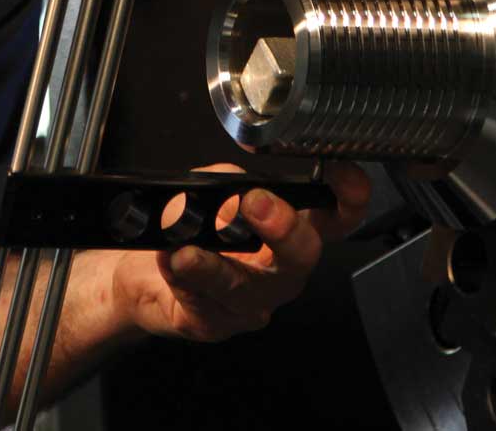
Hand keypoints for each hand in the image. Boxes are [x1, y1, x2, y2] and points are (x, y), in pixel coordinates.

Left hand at [108, 162, 371, 341]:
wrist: (145, 272)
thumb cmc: (190, 229)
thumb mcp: (212, 188)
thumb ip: (229, 183)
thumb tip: (232, 192)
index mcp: (290, 232)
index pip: (336, 217)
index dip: (349, 197)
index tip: (341, 173)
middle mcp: (279, 271)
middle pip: (302, 255)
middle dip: (284, 229)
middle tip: (255, 203)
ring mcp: (250, 302)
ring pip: (243, 289)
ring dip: (215, 268)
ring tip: (189, 253)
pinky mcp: (213, 323)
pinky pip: (202, 305)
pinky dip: (181, 279)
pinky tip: (170, 262)